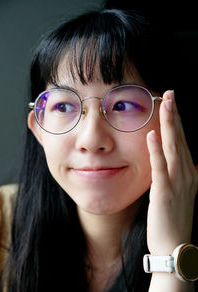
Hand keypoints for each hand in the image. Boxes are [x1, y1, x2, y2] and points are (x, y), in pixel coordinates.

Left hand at [146, 90, 197, 254]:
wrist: (175, 247)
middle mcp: (186, 173)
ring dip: (169, 125)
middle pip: (179, 138)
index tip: (171, 103)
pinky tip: (152, 135)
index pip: (181, 141)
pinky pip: (160, 167)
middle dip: (174, 115)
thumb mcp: (182, 193)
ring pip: (172, 147)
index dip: (176, 121)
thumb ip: (183, 175)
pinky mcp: (164, 192)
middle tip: (170, 94)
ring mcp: (177, 182)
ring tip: (165, 104)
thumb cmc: (174, 218)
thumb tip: (190, 162)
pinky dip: (156, 150)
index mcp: (188, 172)